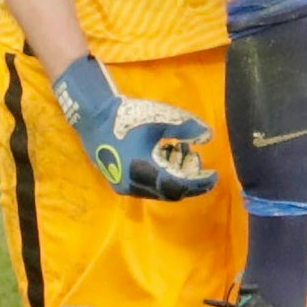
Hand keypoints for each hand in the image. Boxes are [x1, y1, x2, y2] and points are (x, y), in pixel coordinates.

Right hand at [53, 56, 216, 199]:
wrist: (93, 115)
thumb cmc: (127, 116)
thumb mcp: (161, 118)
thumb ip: (186, 128)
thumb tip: (207, 137)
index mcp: (145, 171)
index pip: (180, 185)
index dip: (199, 182)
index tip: (214, 175)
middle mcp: (135, 184)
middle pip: (170, 191)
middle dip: (188, 179)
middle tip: (199, 163)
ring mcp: (125, 185)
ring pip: (158, 189)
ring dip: (174, 175)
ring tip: (180, 152)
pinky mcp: (120, 181)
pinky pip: (147, 185)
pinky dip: (161, 174)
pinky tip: (164, 154)